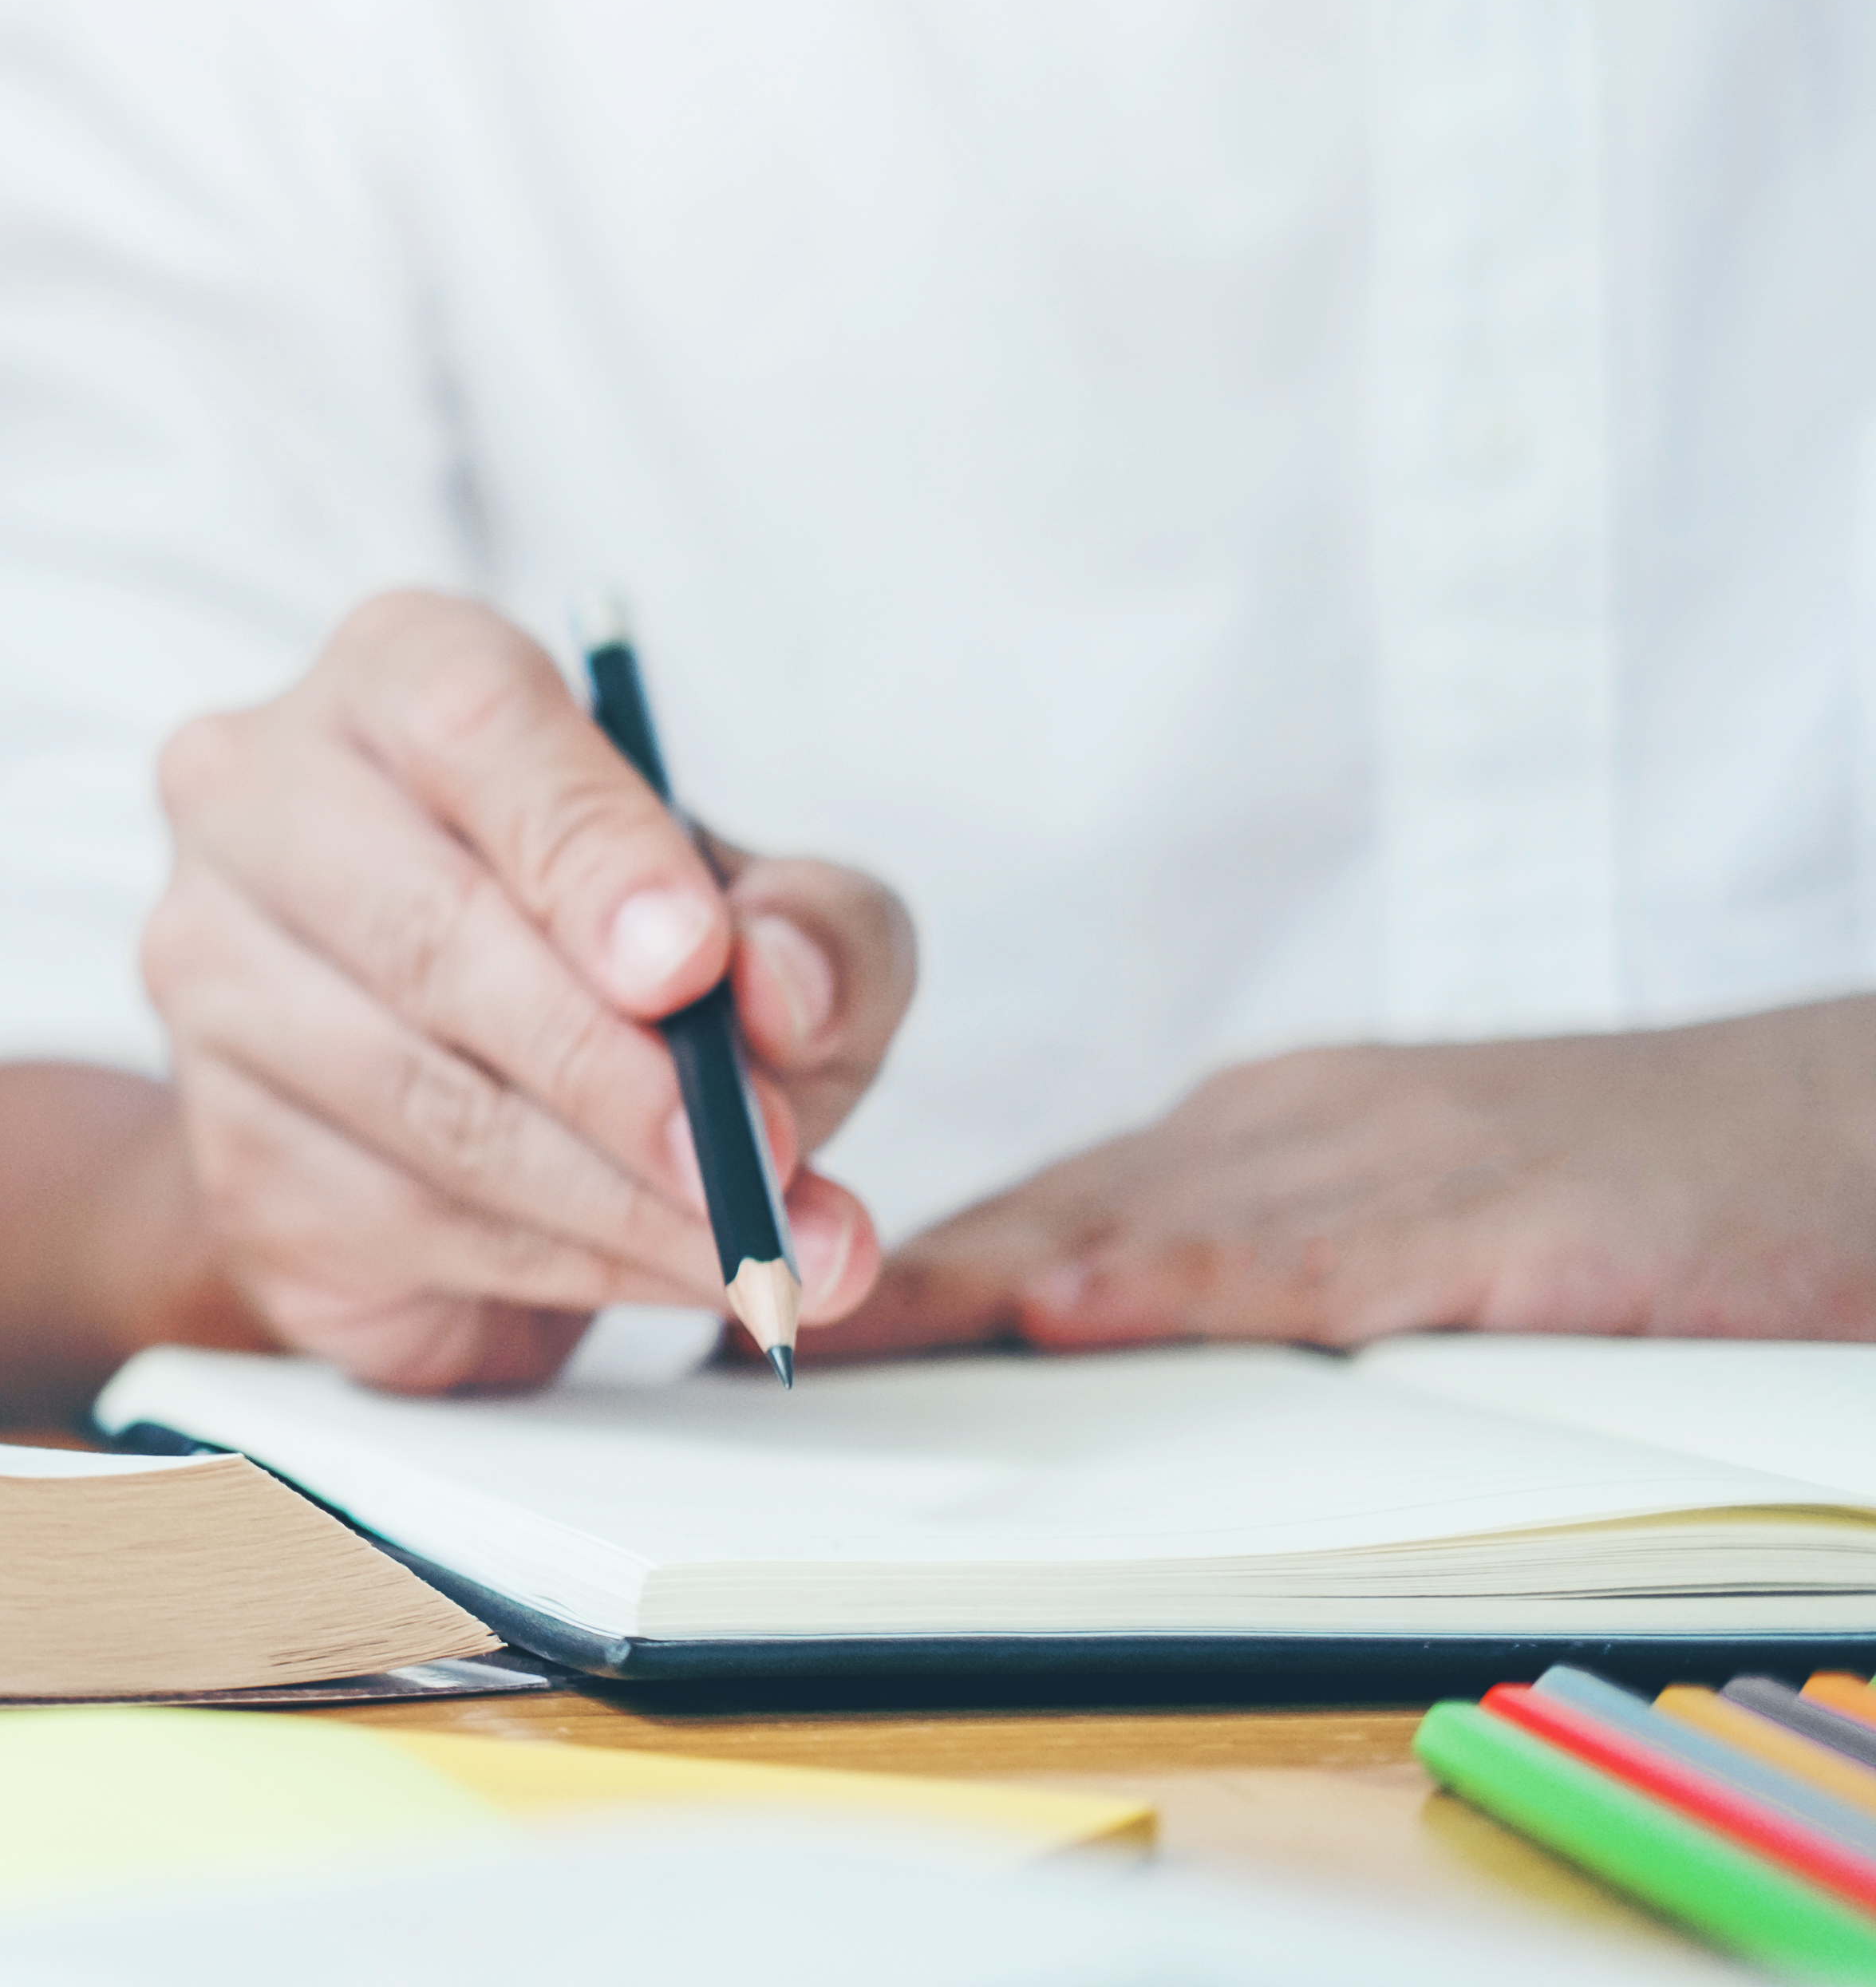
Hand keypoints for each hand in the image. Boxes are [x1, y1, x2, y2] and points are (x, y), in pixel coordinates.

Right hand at [137, 590, 917, 1390]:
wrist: (475, 1117)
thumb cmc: (624, 959)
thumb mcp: (769, 913)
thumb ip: (816, 926)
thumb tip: (782, 991)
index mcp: (394, 675)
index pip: (471, 729)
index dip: (592, 855)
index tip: (699, 970)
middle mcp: (260, 797)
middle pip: (425, 929)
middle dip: (614, 1067)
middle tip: (755, 1160)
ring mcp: (212, 973)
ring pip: (418, 1098)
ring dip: (612, 1196)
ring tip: (755, 1249)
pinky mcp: (225, 1147)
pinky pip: (401, 1219)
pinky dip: (564, 1264)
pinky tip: (666, 1272)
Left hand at [822, 1002, 1875, 1355]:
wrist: (1839, 1136)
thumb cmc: (1627, 1193)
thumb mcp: (1404, 1224)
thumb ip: (1250, 1271)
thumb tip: (1073, 1336)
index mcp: (1263, 1140)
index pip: (1036, 1211)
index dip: (883, 1262)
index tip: (733, 1293)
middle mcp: (1291, 1134)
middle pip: (1047, 1210)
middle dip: (878, 1269)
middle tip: (708, 1302)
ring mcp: (1389, 1168)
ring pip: (1139, 1224)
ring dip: (977, 1276)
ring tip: (820, 1318)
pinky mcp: (1496, 1222)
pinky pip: (1310, 1261)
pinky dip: (1183, 1286)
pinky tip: (1079, 1309)